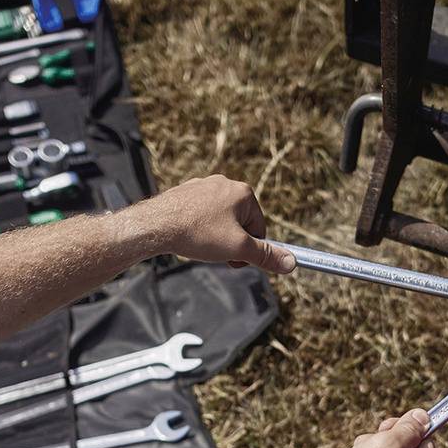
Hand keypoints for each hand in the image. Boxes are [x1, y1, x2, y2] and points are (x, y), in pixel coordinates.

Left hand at [140, 175, 295, 273]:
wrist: (156, 225)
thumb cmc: (198, 234)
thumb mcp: (238, 249)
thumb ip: (266, 256)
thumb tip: (291, 263)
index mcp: (243, 193)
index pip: (259, 228)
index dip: (249, 249)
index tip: (234, 259)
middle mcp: (225, 184)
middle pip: (240, 222)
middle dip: (231, 241)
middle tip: (216, 252)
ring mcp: (203, 186)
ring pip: (220, 219)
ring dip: (215, 236)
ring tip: (200, 244)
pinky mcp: (186, 192)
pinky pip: (201, 214)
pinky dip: (199, 227)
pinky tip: (188, 236)